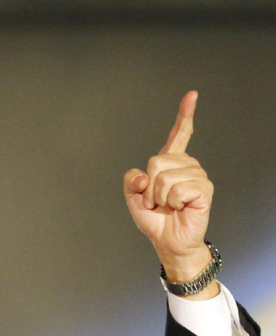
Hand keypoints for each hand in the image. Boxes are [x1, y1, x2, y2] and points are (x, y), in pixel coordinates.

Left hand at [123, 91, 216, 289]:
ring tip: (167, 206)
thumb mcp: (133, 197)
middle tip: (156, 201)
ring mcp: (197, 176)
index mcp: (170, 163)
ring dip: (159, 196)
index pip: (179, 135)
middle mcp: (186, 165)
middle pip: (156, 161)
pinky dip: (172, 201)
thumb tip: (144, 175)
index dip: (184, 115)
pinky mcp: (204, 189)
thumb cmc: (154, 218)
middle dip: (149, 186)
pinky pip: (177, 188)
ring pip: (165, 177)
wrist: (167, 240)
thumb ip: (131, 181)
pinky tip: (179, 207)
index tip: (192, 96)